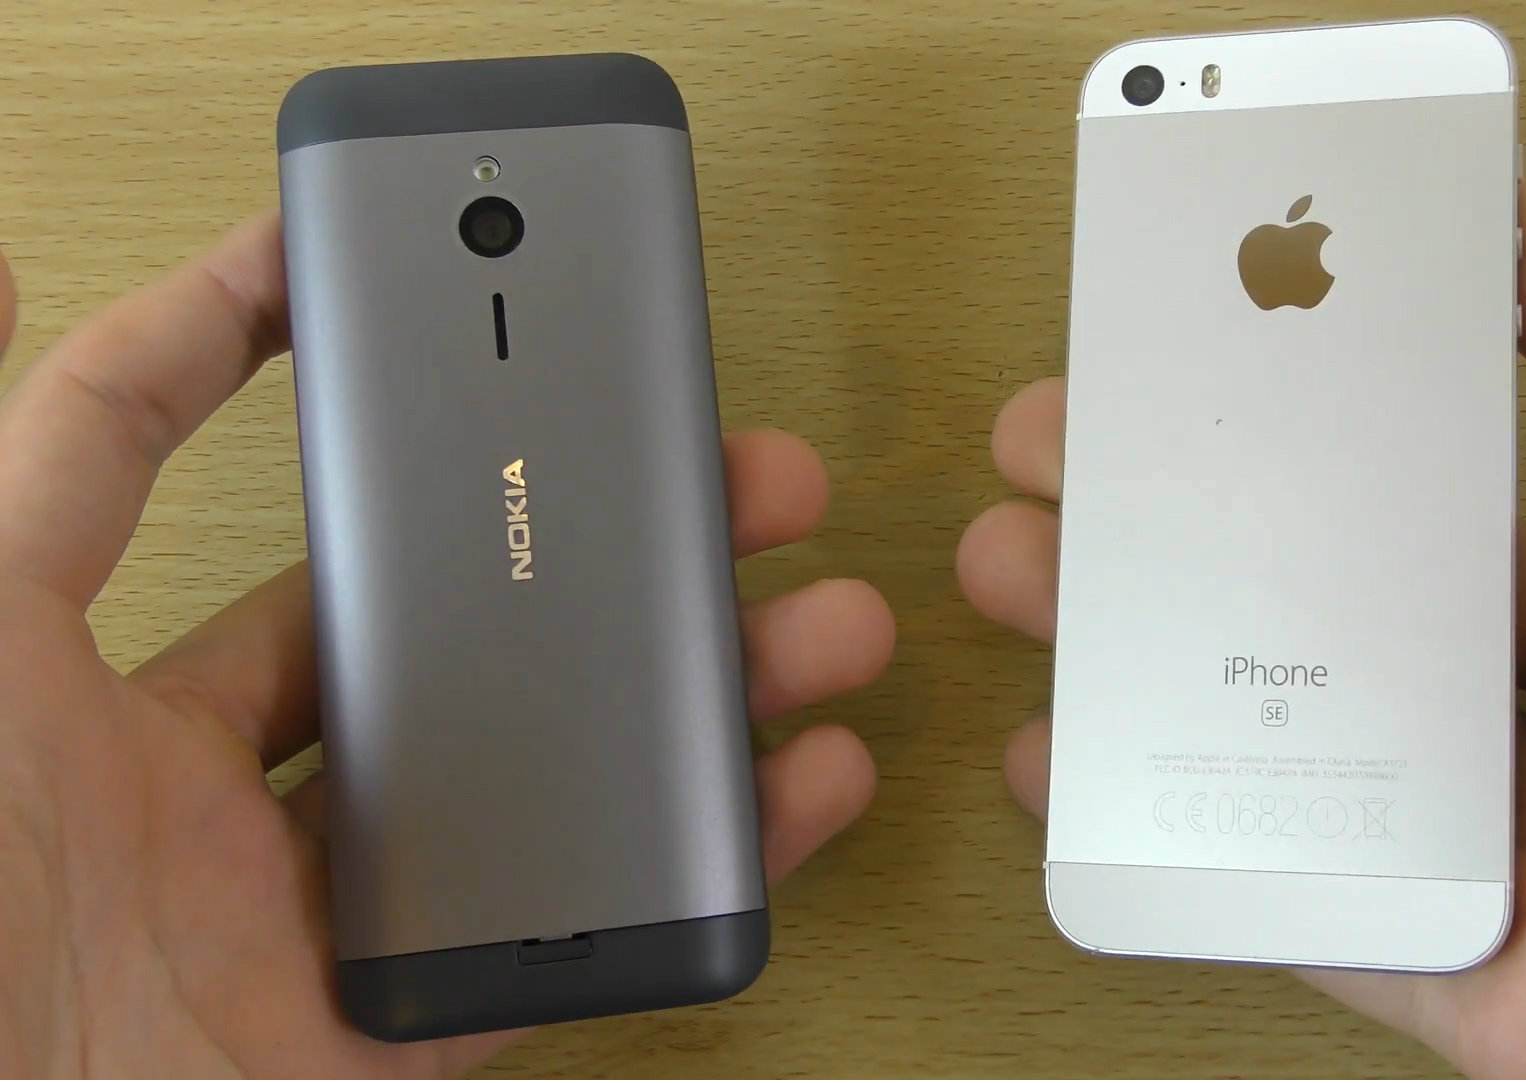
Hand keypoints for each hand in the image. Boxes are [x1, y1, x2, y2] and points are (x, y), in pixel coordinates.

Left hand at [0, 217, 894, 1075]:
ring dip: (694, 699)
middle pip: (475, 658)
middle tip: (733, 481)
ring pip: (549, 794)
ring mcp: (332, 927)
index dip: (409, 452)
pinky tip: (789, 787)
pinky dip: (697, 869)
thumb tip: (2, 254)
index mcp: (128, 713)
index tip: (492, 332)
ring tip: (809, 623)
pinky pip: (573, 943)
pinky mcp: (399, 1036)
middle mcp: (245, 814)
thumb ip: (32, 465)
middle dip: (623, 557)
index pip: (291, 550)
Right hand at [958, 182, 1525, 1076]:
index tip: (1207, 358)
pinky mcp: (1450, 974)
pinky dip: (1166, 840)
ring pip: (1279, 746)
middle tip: (1063, 454)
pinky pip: (1286, 900)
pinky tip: (1068, 765)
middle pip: (1326, 616)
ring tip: (1022, 582)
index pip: (1451, 503)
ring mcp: (1492, 859)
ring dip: (1138, 664)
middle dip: (1181, 528)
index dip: (1320, 428)